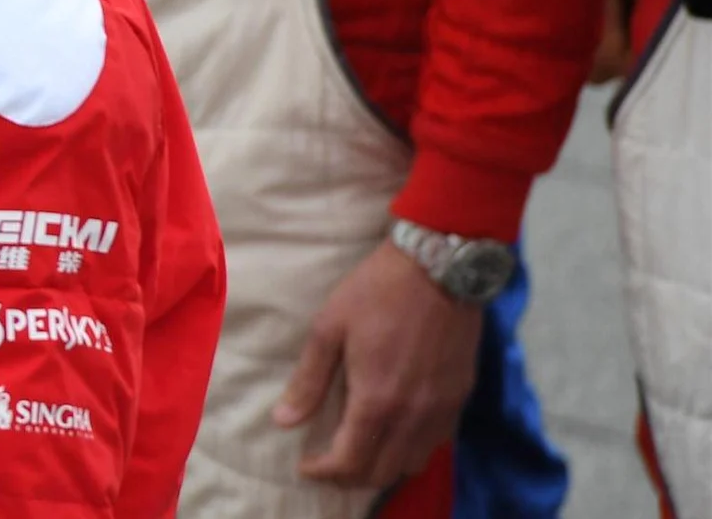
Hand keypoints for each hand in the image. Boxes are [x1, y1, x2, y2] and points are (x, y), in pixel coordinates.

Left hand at [274, 240, 484, 487]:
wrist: (439, 268)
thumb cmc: (375, 292)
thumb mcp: (328, 329)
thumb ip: (309, 381)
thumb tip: (283, 422)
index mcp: (377, 400)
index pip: (351, 462)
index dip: (324, 472)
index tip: (305, 467)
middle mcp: (414, 415)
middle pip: (382, 473)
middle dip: (350, 477)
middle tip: (327, 464)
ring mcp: (442, 409)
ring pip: (412, 464)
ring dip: (382, 467)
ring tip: (358, 453)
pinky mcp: (461, 397)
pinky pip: (436, 443)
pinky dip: (410, 450)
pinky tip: (392, 433)